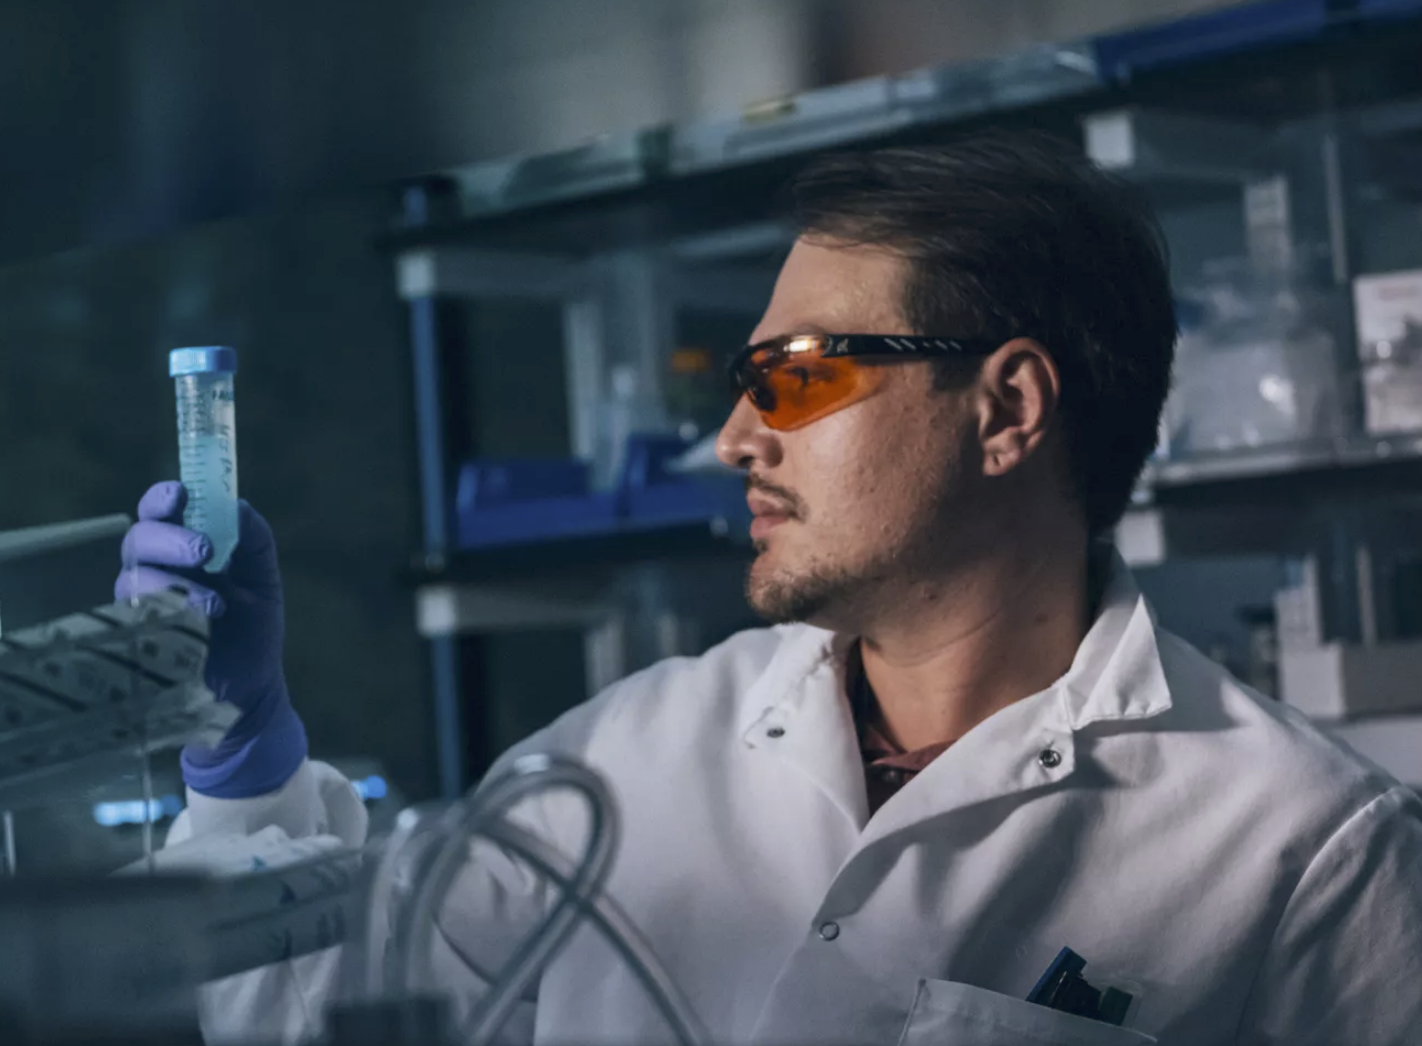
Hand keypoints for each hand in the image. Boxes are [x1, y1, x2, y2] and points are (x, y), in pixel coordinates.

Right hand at [117, 482, 306, 796]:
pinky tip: (200, 622)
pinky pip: (135, 618)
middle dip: (168, 538)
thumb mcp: (262, 580)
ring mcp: (142, 607)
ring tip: (215, 603)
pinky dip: (168, 615)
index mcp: (182, 550)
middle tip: (203, 550)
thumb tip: (236, 505)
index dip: (164, 498)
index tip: (182, 493)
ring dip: (174, 583)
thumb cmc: (251, 631)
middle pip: (138, 539)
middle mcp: (155, 572)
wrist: (251, 689)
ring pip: (133, 578)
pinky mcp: (138, 640)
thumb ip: (253, 539)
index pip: (160, 512)